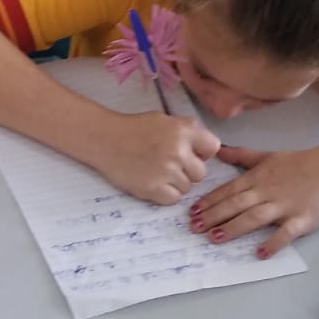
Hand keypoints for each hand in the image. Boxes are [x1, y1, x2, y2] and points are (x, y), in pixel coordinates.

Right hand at [97, 113, 218, 204]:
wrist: (105, 140)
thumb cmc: (134, 129)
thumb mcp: (164, 120)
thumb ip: (187, 130)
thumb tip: (208, 146)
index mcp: (183, 131)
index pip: (213, 147)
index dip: (203, 153)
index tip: (192, 154)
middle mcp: (178, 151)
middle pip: (201, 173)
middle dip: (188, 171)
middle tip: (169, 164)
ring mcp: (166, 171)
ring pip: (187, 187)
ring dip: (175, 183)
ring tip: (157, 171)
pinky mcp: (153, 188)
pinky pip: (173, 198)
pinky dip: (165, 194)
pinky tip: (153, 181)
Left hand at [189, 142, 318, 256]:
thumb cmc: (299, 163)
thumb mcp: (267, 155)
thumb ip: (242, 155)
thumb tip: (219, 150)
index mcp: (257, 177)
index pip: (229, 190)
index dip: (209, 201)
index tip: (191, 211)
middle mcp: (266, 192)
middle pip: (236, 204)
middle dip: (213, 215)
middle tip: (194, 227)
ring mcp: (283, 206)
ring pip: (254, 217)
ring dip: (234, 228)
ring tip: (215, 238)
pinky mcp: (301, 219)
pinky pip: (285, 233)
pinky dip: (273, 243)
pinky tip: (260, 253)